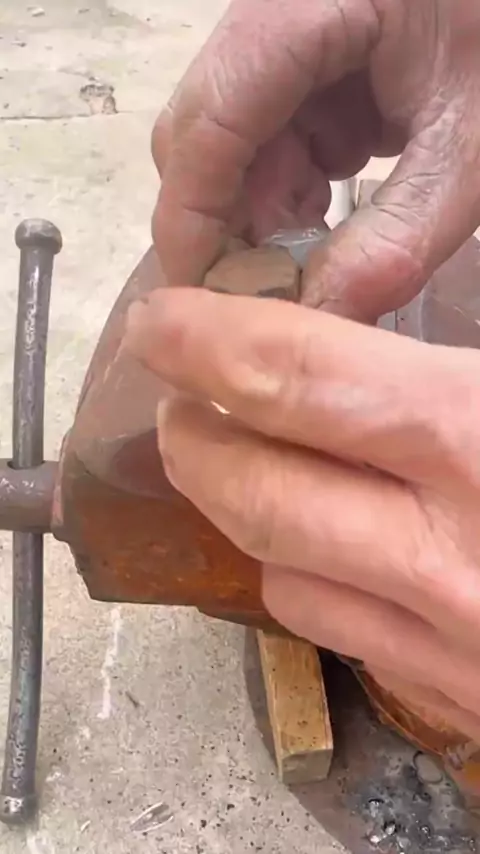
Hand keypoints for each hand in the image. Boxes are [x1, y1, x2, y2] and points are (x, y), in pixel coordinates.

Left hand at [126, 287, 479, 742]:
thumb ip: (436, 367)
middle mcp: (449, 555)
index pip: (297, 376)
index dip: (208, 341)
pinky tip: (332, 545)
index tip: (164, 326)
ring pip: (280, 571)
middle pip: (258, 492)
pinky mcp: (456, 696)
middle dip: (195, 439)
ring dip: (242, 509)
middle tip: (180, 406)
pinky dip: (306, 577)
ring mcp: (448, 642)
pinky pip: (335, 632)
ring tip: (249, 467)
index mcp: (477, 437)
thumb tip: (336, 344)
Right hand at [151, 0, 479, 321]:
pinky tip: (328, 204)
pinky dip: (286, 185)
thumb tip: (316, 320)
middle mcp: (269, 9)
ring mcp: (276, 31)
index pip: (212, 119)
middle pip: (200, 131)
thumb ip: (395, 239)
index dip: (193, 219)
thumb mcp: (464, 152)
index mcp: (304, 6)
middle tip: (277, 288)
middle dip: (232, 223)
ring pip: (226, 141)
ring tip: (321, 243)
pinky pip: (259, 133)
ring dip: (264, 209)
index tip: (204, 302)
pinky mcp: (292, 54)